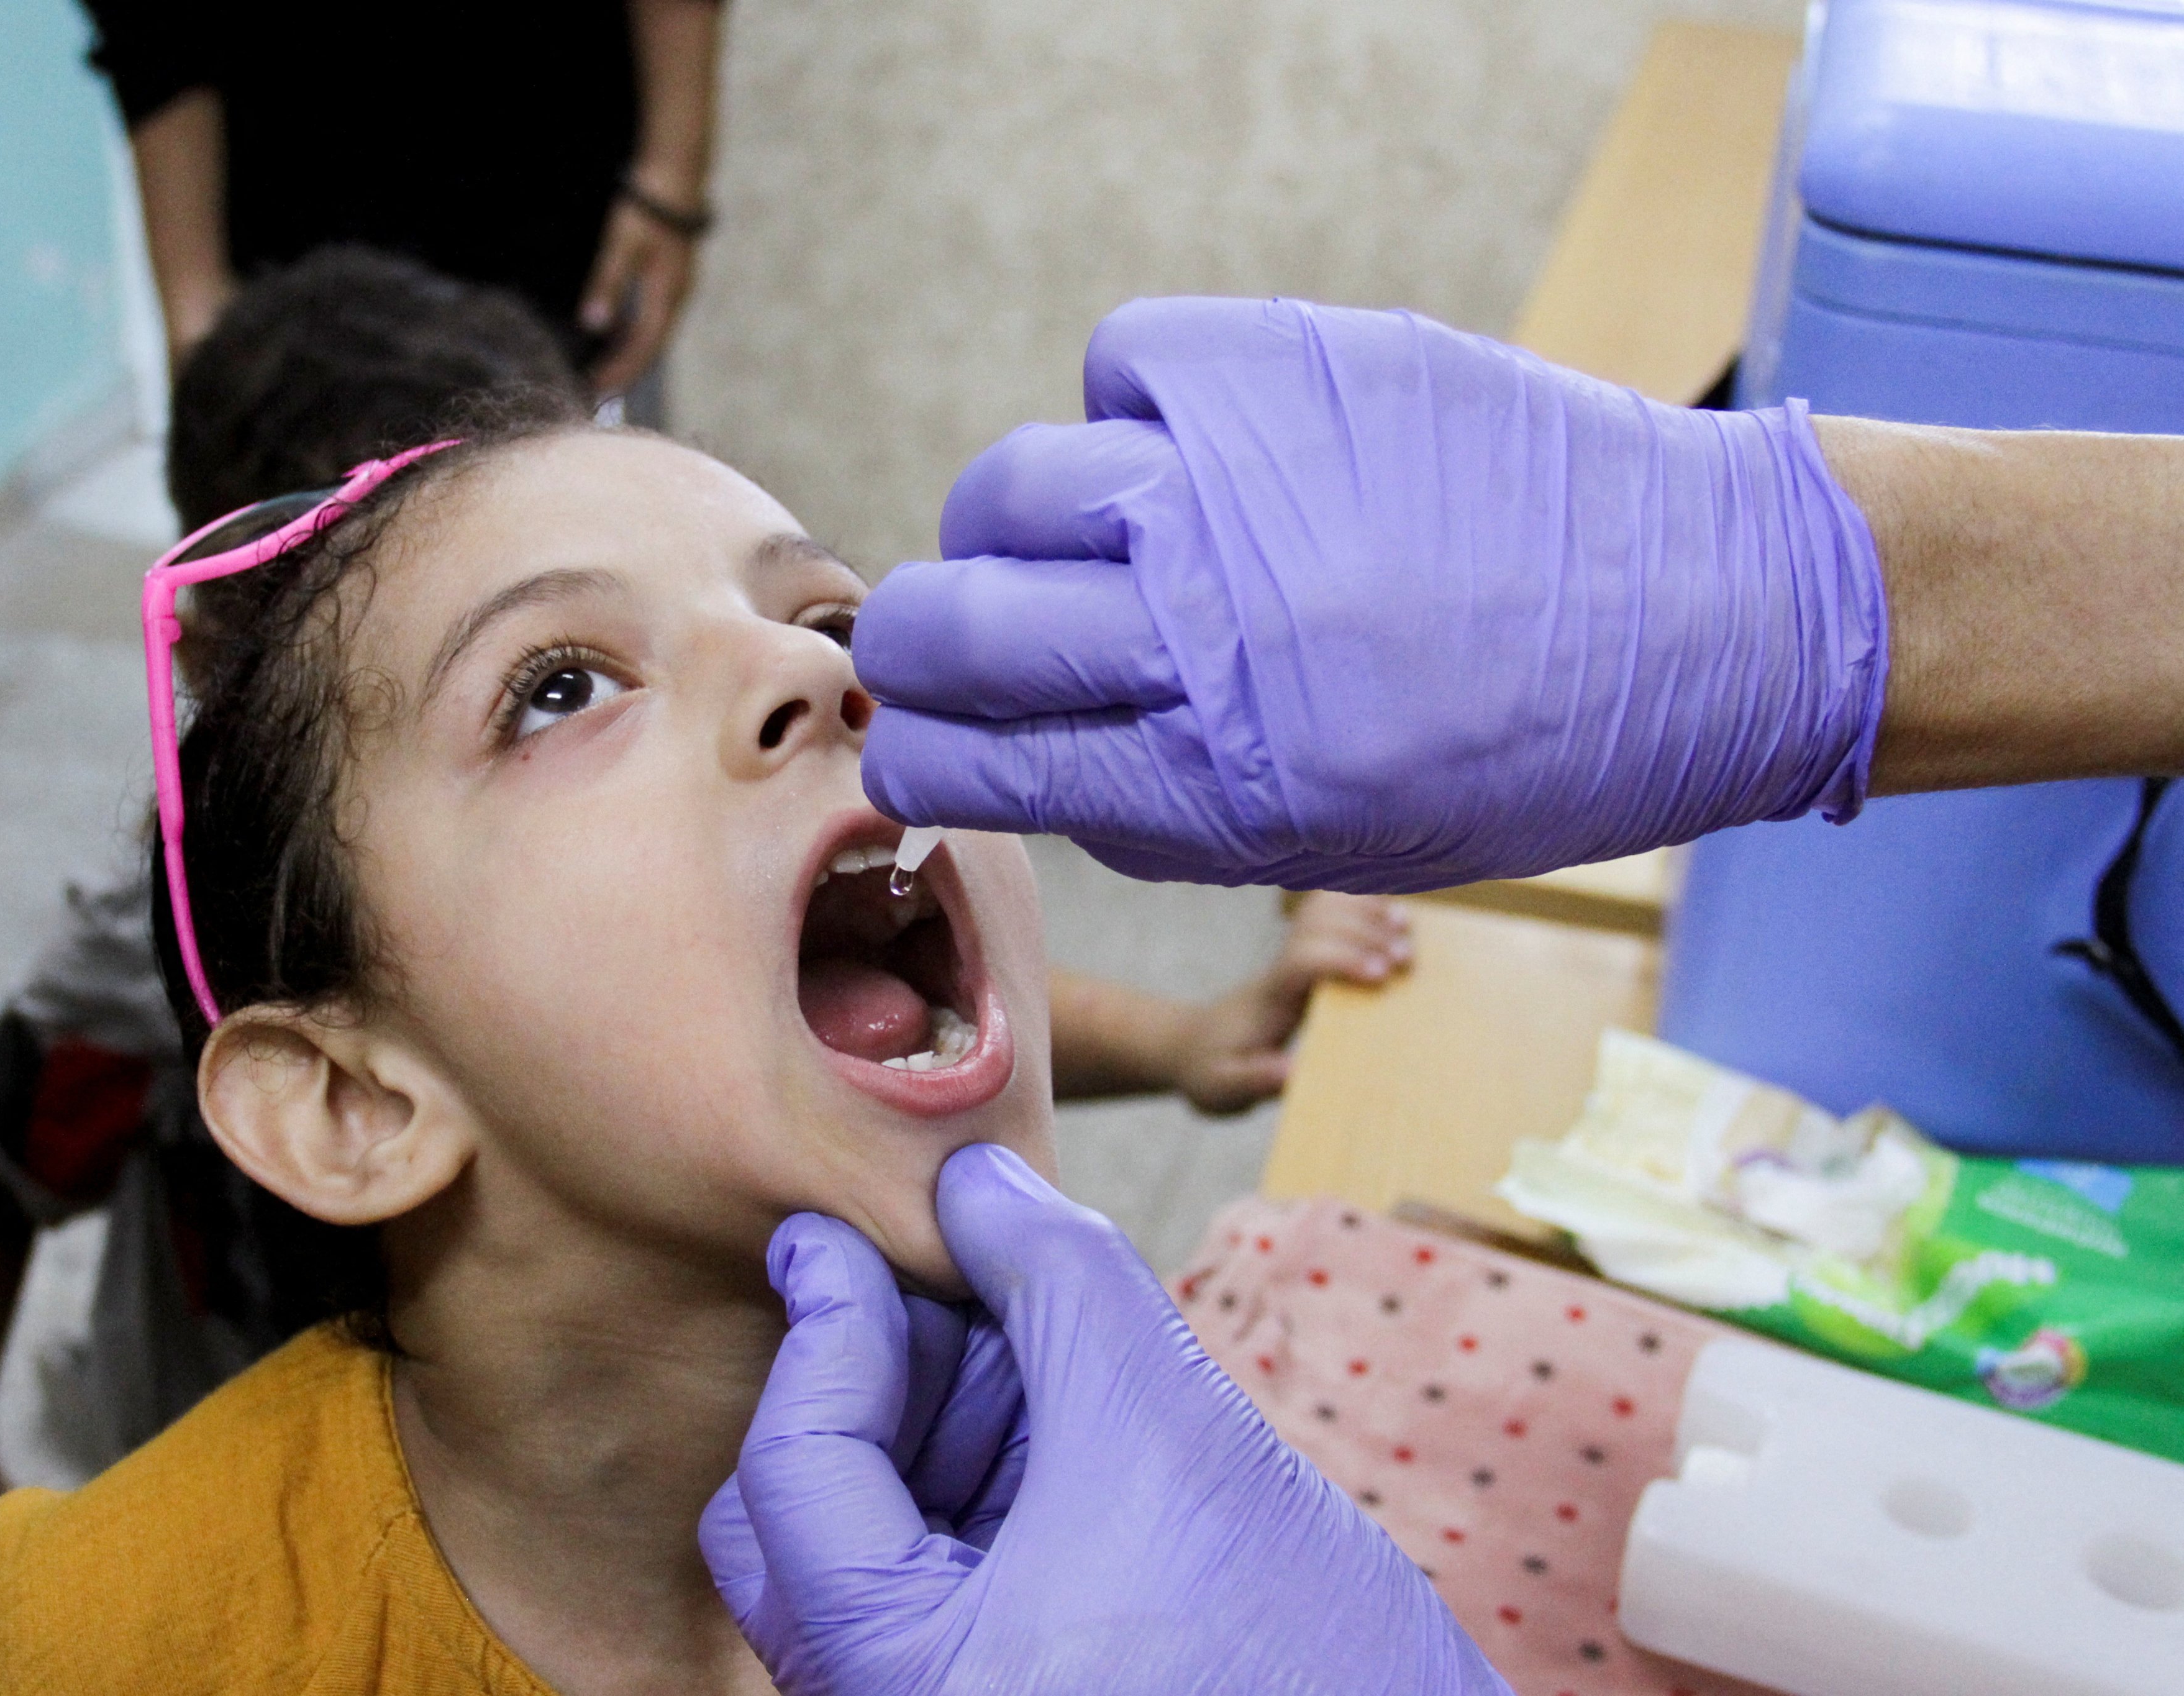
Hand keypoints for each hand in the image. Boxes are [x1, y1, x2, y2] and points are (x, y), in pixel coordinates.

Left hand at [578, 187, 700, 397]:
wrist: (675, 175)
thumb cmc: (647, 208)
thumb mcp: (622, 245)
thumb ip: (608, 284)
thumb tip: (593, 325)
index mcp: (666, 295)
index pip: (644, 349)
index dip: (620, 372)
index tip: (595, 390)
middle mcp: (676, 297)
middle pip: (650, 348)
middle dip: (624, 372)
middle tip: (595, 391)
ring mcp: (676, 288)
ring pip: (652, 334)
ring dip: (628, 354)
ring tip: (602, 371)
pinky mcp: (670, 276)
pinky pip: (652, 317)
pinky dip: (633, 334)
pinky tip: (616, 337)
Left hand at [701, 1145, 1506, 1695]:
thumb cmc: (1312, 1654)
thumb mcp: (1178, 1431)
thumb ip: (1062, 1282)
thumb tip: (974, 1177)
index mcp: (906, 1683)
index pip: (791, 1473)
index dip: (824, 1328)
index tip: (832, 1231)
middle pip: (795, 1520)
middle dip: (878, 1386)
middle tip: (965, 1298)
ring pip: (860, 1549)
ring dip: (937, 1431)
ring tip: (1050, 1367)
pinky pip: (930, 1593)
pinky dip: (975, 1496)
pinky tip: (1065, 1437)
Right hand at [854, 297, 1888, 892]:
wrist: (1719, 617)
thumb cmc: (1526, 757)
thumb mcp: (1328, 844)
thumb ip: (1155, 806)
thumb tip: (1014, 746)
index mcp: (1220, 784)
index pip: (970, 758)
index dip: (921, 750)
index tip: (927, 734)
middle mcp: (1211, 632)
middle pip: (951, 622)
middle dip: (920, 645)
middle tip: (953, 638)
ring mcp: (1241, 483)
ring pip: (1011, 484)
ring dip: (1019, 524)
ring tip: (1100, 534)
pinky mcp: (1292, 360)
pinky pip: (1122, 361)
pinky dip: (1137, 408)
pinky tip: (1206, 449)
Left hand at [1173, 893, 1411, 1114]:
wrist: (1188, 1047)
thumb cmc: (1210, 1070)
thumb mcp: (1222, 1087)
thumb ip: (1253, 1079)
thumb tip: (1290, 1072)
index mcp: (1269, 998)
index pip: (1301, 961)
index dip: (1341, 960)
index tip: (1381, 977)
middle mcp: (1282, 968)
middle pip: (1320, 925)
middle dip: (1365, 934)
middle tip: (1406, 960)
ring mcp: (1292, 958)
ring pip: (1325, 911)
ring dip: (1366, 912)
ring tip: (1405, 927)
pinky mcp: (1302, 958)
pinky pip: (1329, 917)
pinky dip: (1360, 906)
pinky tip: (1391, 914)